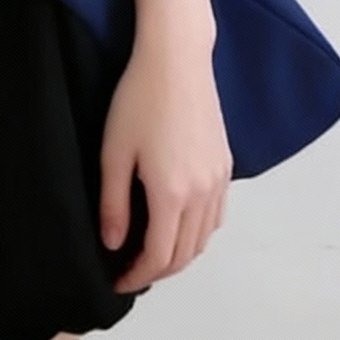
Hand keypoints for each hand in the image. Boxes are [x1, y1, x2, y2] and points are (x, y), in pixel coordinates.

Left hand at [100, 30, 231, 293]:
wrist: (177, 59)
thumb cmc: (138, 99)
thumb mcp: (114, 151)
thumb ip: (113, 203)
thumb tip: (113, 244)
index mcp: (172, 195)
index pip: (159, 257)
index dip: (137, 276)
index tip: (117, 281)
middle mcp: (202, 195)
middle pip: (185, 254)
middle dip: (157, 270)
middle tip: (130, 270)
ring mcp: (219, 180)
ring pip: (204, 238)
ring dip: (179, 254)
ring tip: (151, 250)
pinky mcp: (226, 165)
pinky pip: (216, 216)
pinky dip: (198, 232)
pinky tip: (178, 223)